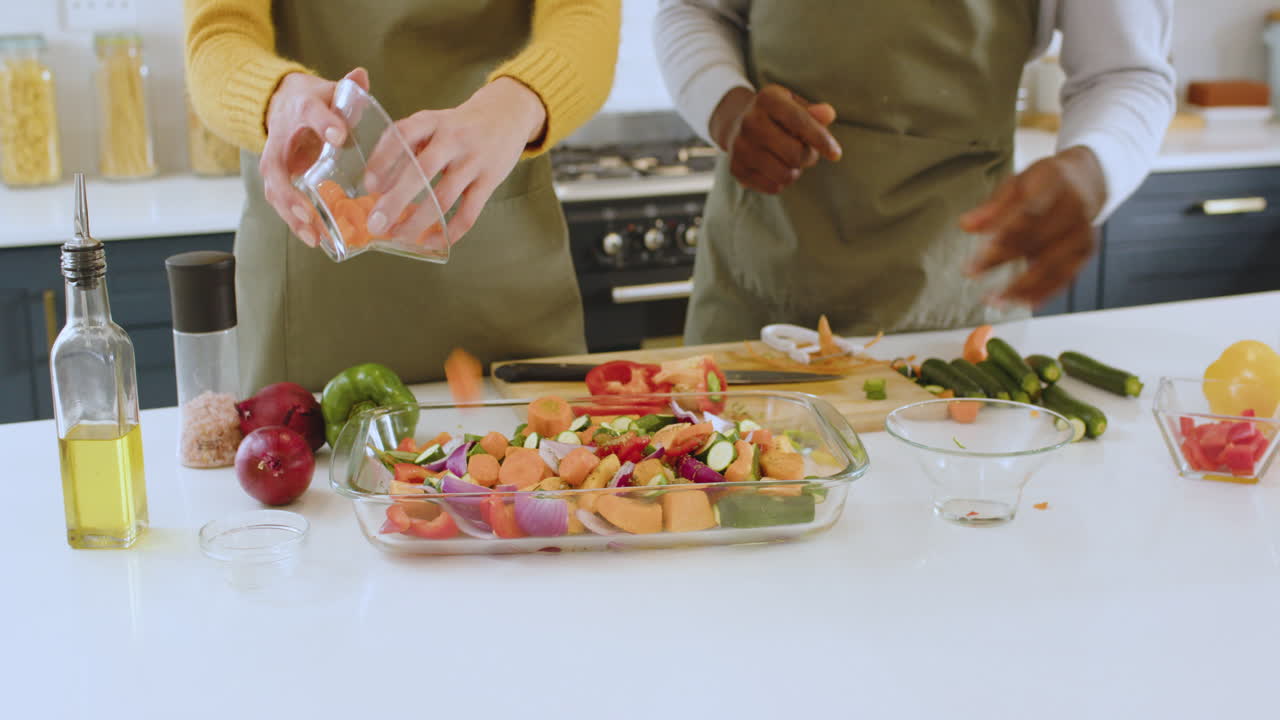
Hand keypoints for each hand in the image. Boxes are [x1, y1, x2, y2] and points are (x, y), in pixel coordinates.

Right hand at [260, 68, 369, 247]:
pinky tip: (315, 239)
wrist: (283, 105)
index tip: (338, 135)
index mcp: (300, 109)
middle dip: (290, 194)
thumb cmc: (313, 102)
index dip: (323, 122)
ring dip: (292, 217)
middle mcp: (280, 139)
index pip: (310, 112)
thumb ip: (347, 88)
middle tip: (308, 213)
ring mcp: (275, 164)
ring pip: (275, 193)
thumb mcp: (328, 91)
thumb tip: (361, 75)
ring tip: (313, 236)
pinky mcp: (278, 181)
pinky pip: (283, 204)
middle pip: (277, 170)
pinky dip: (297, 222)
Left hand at [363, 77, 546, 244]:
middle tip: (376, 223)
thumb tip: (379, 187)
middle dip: (396, 200)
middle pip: (422, 170)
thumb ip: (409, 147)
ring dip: (419, 221)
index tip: (370, 185)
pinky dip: (450, 231)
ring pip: (444, 197)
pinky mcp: (490, 180)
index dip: (383, 160)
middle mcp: (453, 138)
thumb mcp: (434, 122)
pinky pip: (469, 212)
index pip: (402, 134)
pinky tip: (433, 242)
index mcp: (432, 120)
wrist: (508, 113)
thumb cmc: (460, 125)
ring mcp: (474, 160)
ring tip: (399, 237)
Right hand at [710, 84, 841, 194]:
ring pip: (785, 174)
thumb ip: (814, 112)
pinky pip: (773, 187)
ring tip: (789, 160)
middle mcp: (749, 121)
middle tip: (805, 151)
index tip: (836, 154)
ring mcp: (739, 146)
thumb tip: (828, 114)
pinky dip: (781, 181)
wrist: (738, 125)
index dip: (821, 140)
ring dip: (795, 171)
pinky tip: (775, 168)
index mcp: (768, 99)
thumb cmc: (778, 116)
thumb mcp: (796, 106)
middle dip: (808, 157)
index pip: (800, 122)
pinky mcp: (736, 169)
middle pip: (795, 153)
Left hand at [962, 146, 1107, 306]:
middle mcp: (1074, 208)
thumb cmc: (1045, 183)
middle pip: (1036, 239)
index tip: (978, 250)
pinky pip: (1066, 277)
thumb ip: (992, 207)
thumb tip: (966, 225)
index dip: (1002, 233)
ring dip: (1022, 286)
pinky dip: (1044, 292)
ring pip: (1052, 264)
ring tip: (995, 300)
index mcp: (1054, 184)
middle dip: (1002, 259)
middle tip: (973, 273)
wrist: (1086, 181)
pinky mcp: (1085, 251)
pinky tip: (1023, 303)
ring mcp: (1082, 232)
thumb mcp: (1017, 184)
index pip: (1027, 212)